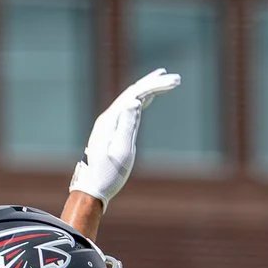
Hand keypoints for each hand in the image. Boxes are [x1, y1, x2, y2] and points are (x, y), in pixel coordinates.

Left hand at [69, 69, 180, 202]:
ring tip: (166, 81)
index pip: (135, 94)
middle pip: (133, 92)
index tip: (173, 82)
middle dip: (153, 83)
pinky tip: (149, 98)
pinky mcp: (112, 130)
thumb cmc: (108, 174)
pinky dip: (141, 101)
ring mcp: (110, 123)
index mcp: (110, 120)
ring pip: (131, 99)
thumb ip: (127, 125)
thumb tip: (134, 101)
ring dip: (149, 89)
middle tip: (176, 78)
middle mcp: (109, 117)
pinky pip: (129, 110)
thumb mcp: (121, 152)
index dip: (154, 85)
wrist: (92, 189)